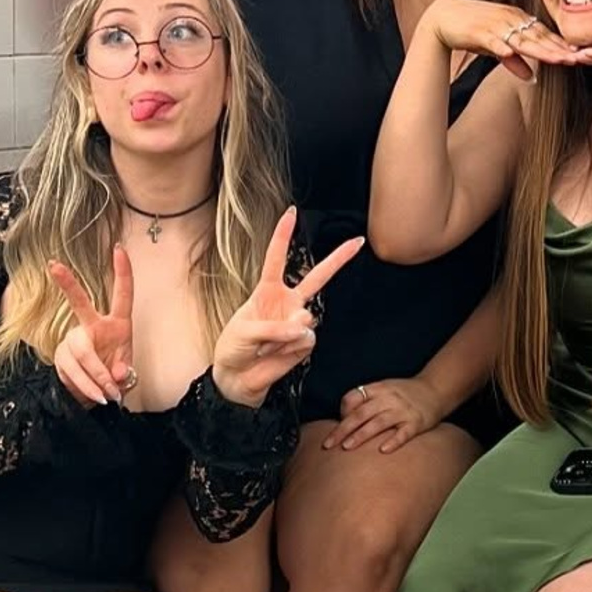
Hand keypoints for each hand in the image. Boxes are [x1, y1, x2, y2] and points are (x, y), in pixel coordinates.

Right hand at [48, 249, 134, 406]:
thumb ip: (123, 370)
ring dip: (95, 378)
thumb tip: (115, 374)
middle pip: (80, 304)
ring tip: (108, 397)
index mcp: (117, 323)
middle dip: (68, 284)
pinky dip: (86, 388)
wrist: (97, 395)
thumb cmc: (115, 372)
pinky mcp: (62, 356)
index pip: (121, 294)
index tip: (119, 249)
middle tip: (54, 265)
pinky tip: (95, 397)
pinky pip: (72, 371)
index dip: (122, 272)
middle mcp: (93, 326)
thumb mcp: (126, 370)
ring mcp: (74, 339)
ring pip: (81, 353)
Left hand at [212, 210, 364, 405]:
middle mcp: (287, 302)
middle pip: (317, 276)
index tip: (292, 213)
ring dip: (285, 332)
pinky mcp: (304, 342)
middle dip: (338, 258)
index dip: (283, 235)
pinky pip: (306, 338)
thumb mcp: (244, 330)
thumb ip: (274, 326)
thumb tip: (303, 327)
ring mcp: (298, 321)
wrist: (238, 378)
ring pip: (306, 317)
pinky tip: (278, 352)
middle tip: (357, 242)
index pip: (276, 258)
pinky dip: (290, 346)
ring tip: (267, 344)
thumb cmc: (234, 348)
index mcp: (267, 291)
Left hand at [325, 374, 444, 453]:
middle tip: (329, 444)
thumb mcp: (384, 388)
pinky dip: (393, 441)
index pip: (354, 398)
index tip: (335, 426)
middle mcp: (389, 398)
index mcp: (378, 389)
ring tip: (347, 447)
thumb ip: (365, 401)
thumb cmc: (405, 393)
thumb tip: (343, 420)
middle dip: (343, 429)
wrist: (436, 389)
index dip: (342, 412)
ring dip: (361, 435)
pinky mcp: (417, 422)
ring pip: (379, 423)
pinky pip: (404, 433)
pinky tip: (383, 450)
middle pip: (361, 414)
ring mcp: (403, 410)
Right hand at [423, 0, 577, 83]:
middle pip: (537, 38)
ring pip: (522, 40)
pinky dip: (503, 47)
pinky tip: (512, 54)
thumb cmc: (472, 29)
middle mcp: (509, 20)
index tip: (577, 55)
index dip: (559, 45)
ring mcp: (495, 25)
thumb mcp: (496, 46)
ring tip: (557, 59)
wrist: (443, 16)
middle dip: (557, 50)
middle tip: (576, 59)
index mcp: (516, 19)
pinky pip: (493, 41)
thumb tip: (531, 78)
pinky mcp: (479, 32)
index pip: (543, 34)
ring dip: (540, 50)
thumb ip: (513, 60)